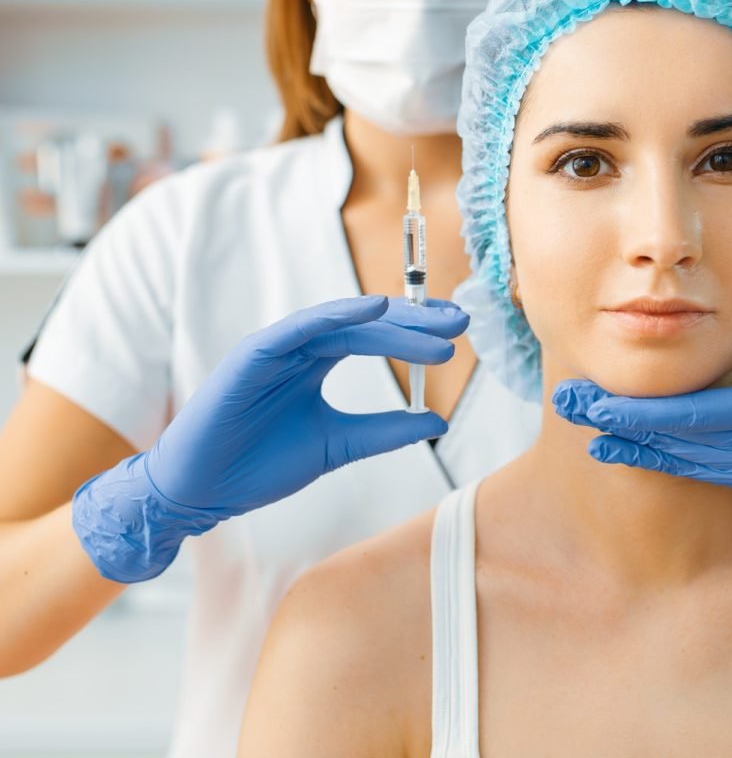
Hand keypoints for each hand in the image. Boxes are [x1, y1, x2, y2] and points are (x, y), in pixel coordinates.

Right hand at [73, 295, 467, 580]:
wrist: (201, 492)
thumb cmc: (259, 465)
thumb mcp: (337, 445)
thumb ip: (385, 431)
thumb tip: (438, 420)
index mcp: (317, 363)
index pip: (376, 337)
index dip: (416, 333)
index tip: (455, 335)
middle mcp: (301, 348)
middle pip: (367, 325)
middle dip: (415, 322)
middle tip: (460, 322)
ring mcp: (278, 348)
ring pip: (342, 323)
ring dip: (391, 321)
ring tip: (435, 325)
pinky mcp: (253, 355)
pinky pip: (299, 329)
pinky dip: (336, 316)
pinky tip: (374, 309)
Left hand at [553, 314, 731, 525]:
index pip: (696, 416)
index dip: (645, 412)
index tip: (600, 402)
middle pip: (668, 436)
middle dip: (614, 419)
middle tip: (564, 401)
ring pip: (667, 454)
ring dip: (618, 436)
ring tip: (574, 417)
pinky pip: (679, 467)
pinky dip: (641, 455)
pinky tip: (606, 447)